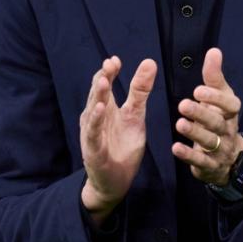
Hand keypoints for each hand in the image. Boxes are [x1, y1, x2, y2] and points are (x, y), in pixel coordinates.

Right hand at [80, 55, 157, 218]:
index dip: (109, 72)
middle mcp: (95, 117)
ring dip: (98, 95)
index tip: (115, 59)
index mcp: (106, 108)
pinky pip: (93, 133)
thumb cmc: (122, 147)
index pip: (104, 85)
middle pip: (97, 94)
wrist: (115, 181)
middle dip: (103, 78)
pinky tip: (100, 109)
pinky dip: (95, 121)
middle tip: (110, 64)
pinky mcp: (94, 149)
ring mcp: (93, 133)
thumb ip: (140, 91)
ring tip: (105, 80)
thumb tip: (149, 62)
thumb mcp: (136, 116)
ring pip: (93, 110)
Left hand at [172, 47, 242, 185]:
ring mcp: (220, 150)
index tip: (198, 90)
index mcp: (230, 112)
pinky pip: (200, 161)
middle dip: (201, 114)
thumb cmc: (219, 118)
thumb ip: (214, 76)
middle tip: (183, 105)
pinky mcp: (209, 165)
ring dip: (195, 132)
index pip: (230, 105)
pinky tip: (175, 148)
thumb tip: (214, 51)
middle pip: (217, 122)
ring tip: (179, 124)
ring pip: (209, 141)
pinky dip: (189, 155)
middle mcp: (227, 130)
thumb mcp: (219, 97)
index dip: (216, 98)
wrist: (229, 157)